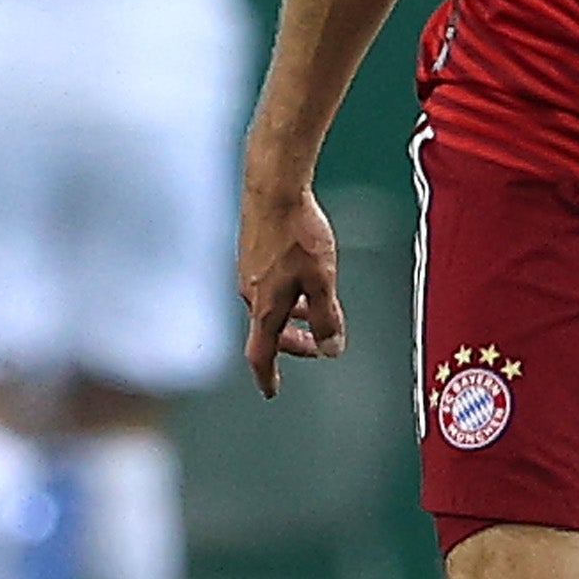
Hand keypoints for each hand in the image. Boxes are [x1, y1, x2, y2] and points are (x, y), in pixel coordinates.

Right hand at [239, 171, 346, 395]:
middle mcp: (249, 293)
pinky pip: (265, 286)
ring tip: (313, 311)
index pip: (260, 355)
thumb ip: (327, 318)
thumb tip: (331, 349)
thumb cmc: (296, 232)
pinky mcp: (250, 252)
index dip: (267, 376)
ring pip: (267, 307)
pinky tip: (300, 280)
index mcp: (264, 307)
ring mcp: (247, 272)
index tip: (271, 390)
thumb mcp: (322, 281)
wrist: (273, 187)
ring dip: (289, 317)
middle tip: (314, 346)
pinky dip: (283, 295)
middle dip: (290, 344)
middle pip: (266, 332)